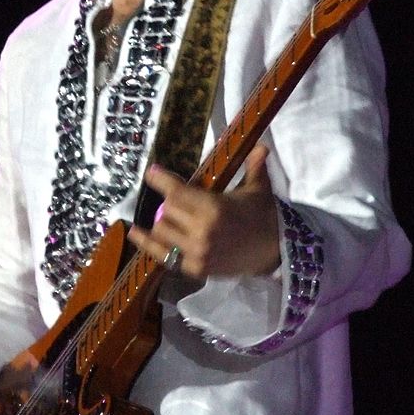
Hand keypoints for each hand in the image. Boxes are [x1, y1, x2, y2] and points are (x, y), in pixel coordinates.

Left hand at [127, 143, 280, 279]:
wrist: (277, 252)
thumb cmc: (265, 216)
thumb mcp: (259, 189)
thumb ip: (255, 166)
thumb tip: (260, 145)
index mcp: (215, 208)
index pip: (177, 191)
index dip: (161, 180)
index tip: (151, 172)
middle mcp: (202, 231)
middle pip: (167, 210)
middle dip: (168, 202)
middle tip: (174, 198)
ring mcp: (197, 252)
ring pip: (162, 231)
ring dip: (162, 221)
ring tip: (165, 216)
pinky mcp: (196, 269)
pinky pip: (164, 256)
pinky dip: (149, 244)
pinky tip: (136, 233)